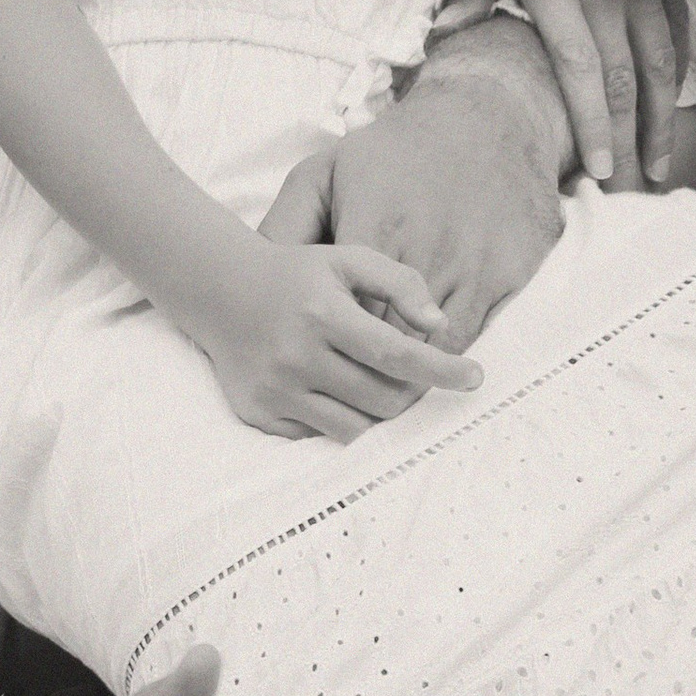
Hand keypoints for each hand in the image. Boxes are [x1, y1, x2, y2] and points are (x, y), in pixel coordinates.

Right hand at [194, 232, 478, 439]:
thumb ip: (400, 283)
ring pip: (355, 427)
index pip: (396, 354)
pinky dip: (341, 419)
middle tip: (414, 375)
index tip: (475, 377)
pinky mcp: (260, 413)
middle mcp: (296, 356)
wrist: (220, 293)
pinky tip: (335, 390)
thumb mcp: (348, 260)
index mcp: (322, 314)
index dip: (441, 370)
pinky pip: (320, 435)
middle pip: (382, 399)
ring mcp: (275, 390)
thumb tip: (439, 326)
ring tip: (377, 383)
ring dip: (379, 411)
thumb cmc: (298, 275)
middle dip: (411, 392)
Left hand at [289, 26, 566, 349]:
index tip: (317, 359)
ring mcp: (473, 264)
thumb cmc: (392, 152)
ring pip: (437, 349)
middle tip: (346, 381)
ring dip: (411, 370)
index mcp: (374, 226)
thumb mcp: (325, 173)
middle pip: (392, 342)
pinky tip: (427, 353)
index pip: (347, 317)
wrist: (485, 118)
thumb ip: (285, 227)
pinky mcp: (508, 273)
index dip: (331, 347)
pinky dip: (449, 351)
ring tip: (384, 380)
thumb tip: (250, 279)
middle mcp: (427, 248)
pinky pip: (474, 332)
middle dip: (368, 369)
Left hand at [509, 0, 689, 187]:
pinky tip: (668, 106)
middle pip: (622, 80)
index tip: (600, 171)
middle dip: (628, 143)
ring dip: (661, 121)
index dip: (592, 124)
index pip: (579, 69)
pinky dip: (674, 73)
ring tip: (657, 168)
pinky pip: (678, 30)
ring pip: (659, 62)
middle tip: (629, 193)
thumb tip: (447, 33)